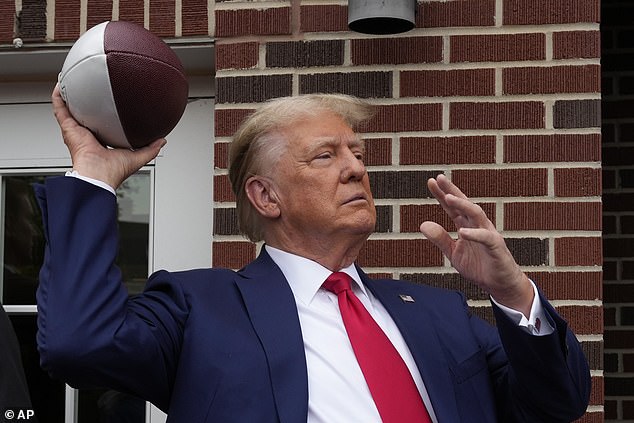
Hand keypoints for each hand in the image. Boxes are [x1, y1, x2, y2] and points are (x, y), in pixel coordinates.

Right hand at [52, 84, 165, 188]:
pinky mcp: (68, 128)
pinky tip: (61, 83)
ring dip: (69, 95)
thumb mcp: (138, 157)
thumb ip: (150, 149)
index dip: (103, 116)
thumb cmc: (113, 171)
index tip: (108, 105)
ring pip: (69, 109)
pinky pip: (60, 108)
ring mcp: (76, 131)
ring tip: (72, 80)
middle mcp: (87, 135)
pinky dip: (58, 96)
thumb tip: (162, 140)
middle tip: (90, 88)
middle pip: (84, 115)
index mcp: (101, 142)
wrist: (98, 175)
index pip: (101, 126)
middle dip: (85, 103)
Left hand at [420, 174, 533, 314]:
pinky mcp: (496, 246)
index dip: (442, 194)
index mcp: (466, 225)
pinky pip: (486, 237)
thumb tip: (423, 224)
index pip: (452, 207)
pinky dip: (474, 234)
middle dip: (452, 190)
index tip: (431, 181)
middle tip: (440, 178)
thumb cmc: (479, 266)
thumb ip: (440, 239)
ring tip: (448, 198)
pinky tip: (462, 231)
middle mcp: (477, 225)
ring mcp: (488, 233)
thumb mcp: (453, 253)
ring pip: (476, 214)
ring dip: (462, 205)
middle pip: (464, 204)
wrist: (500, 284)